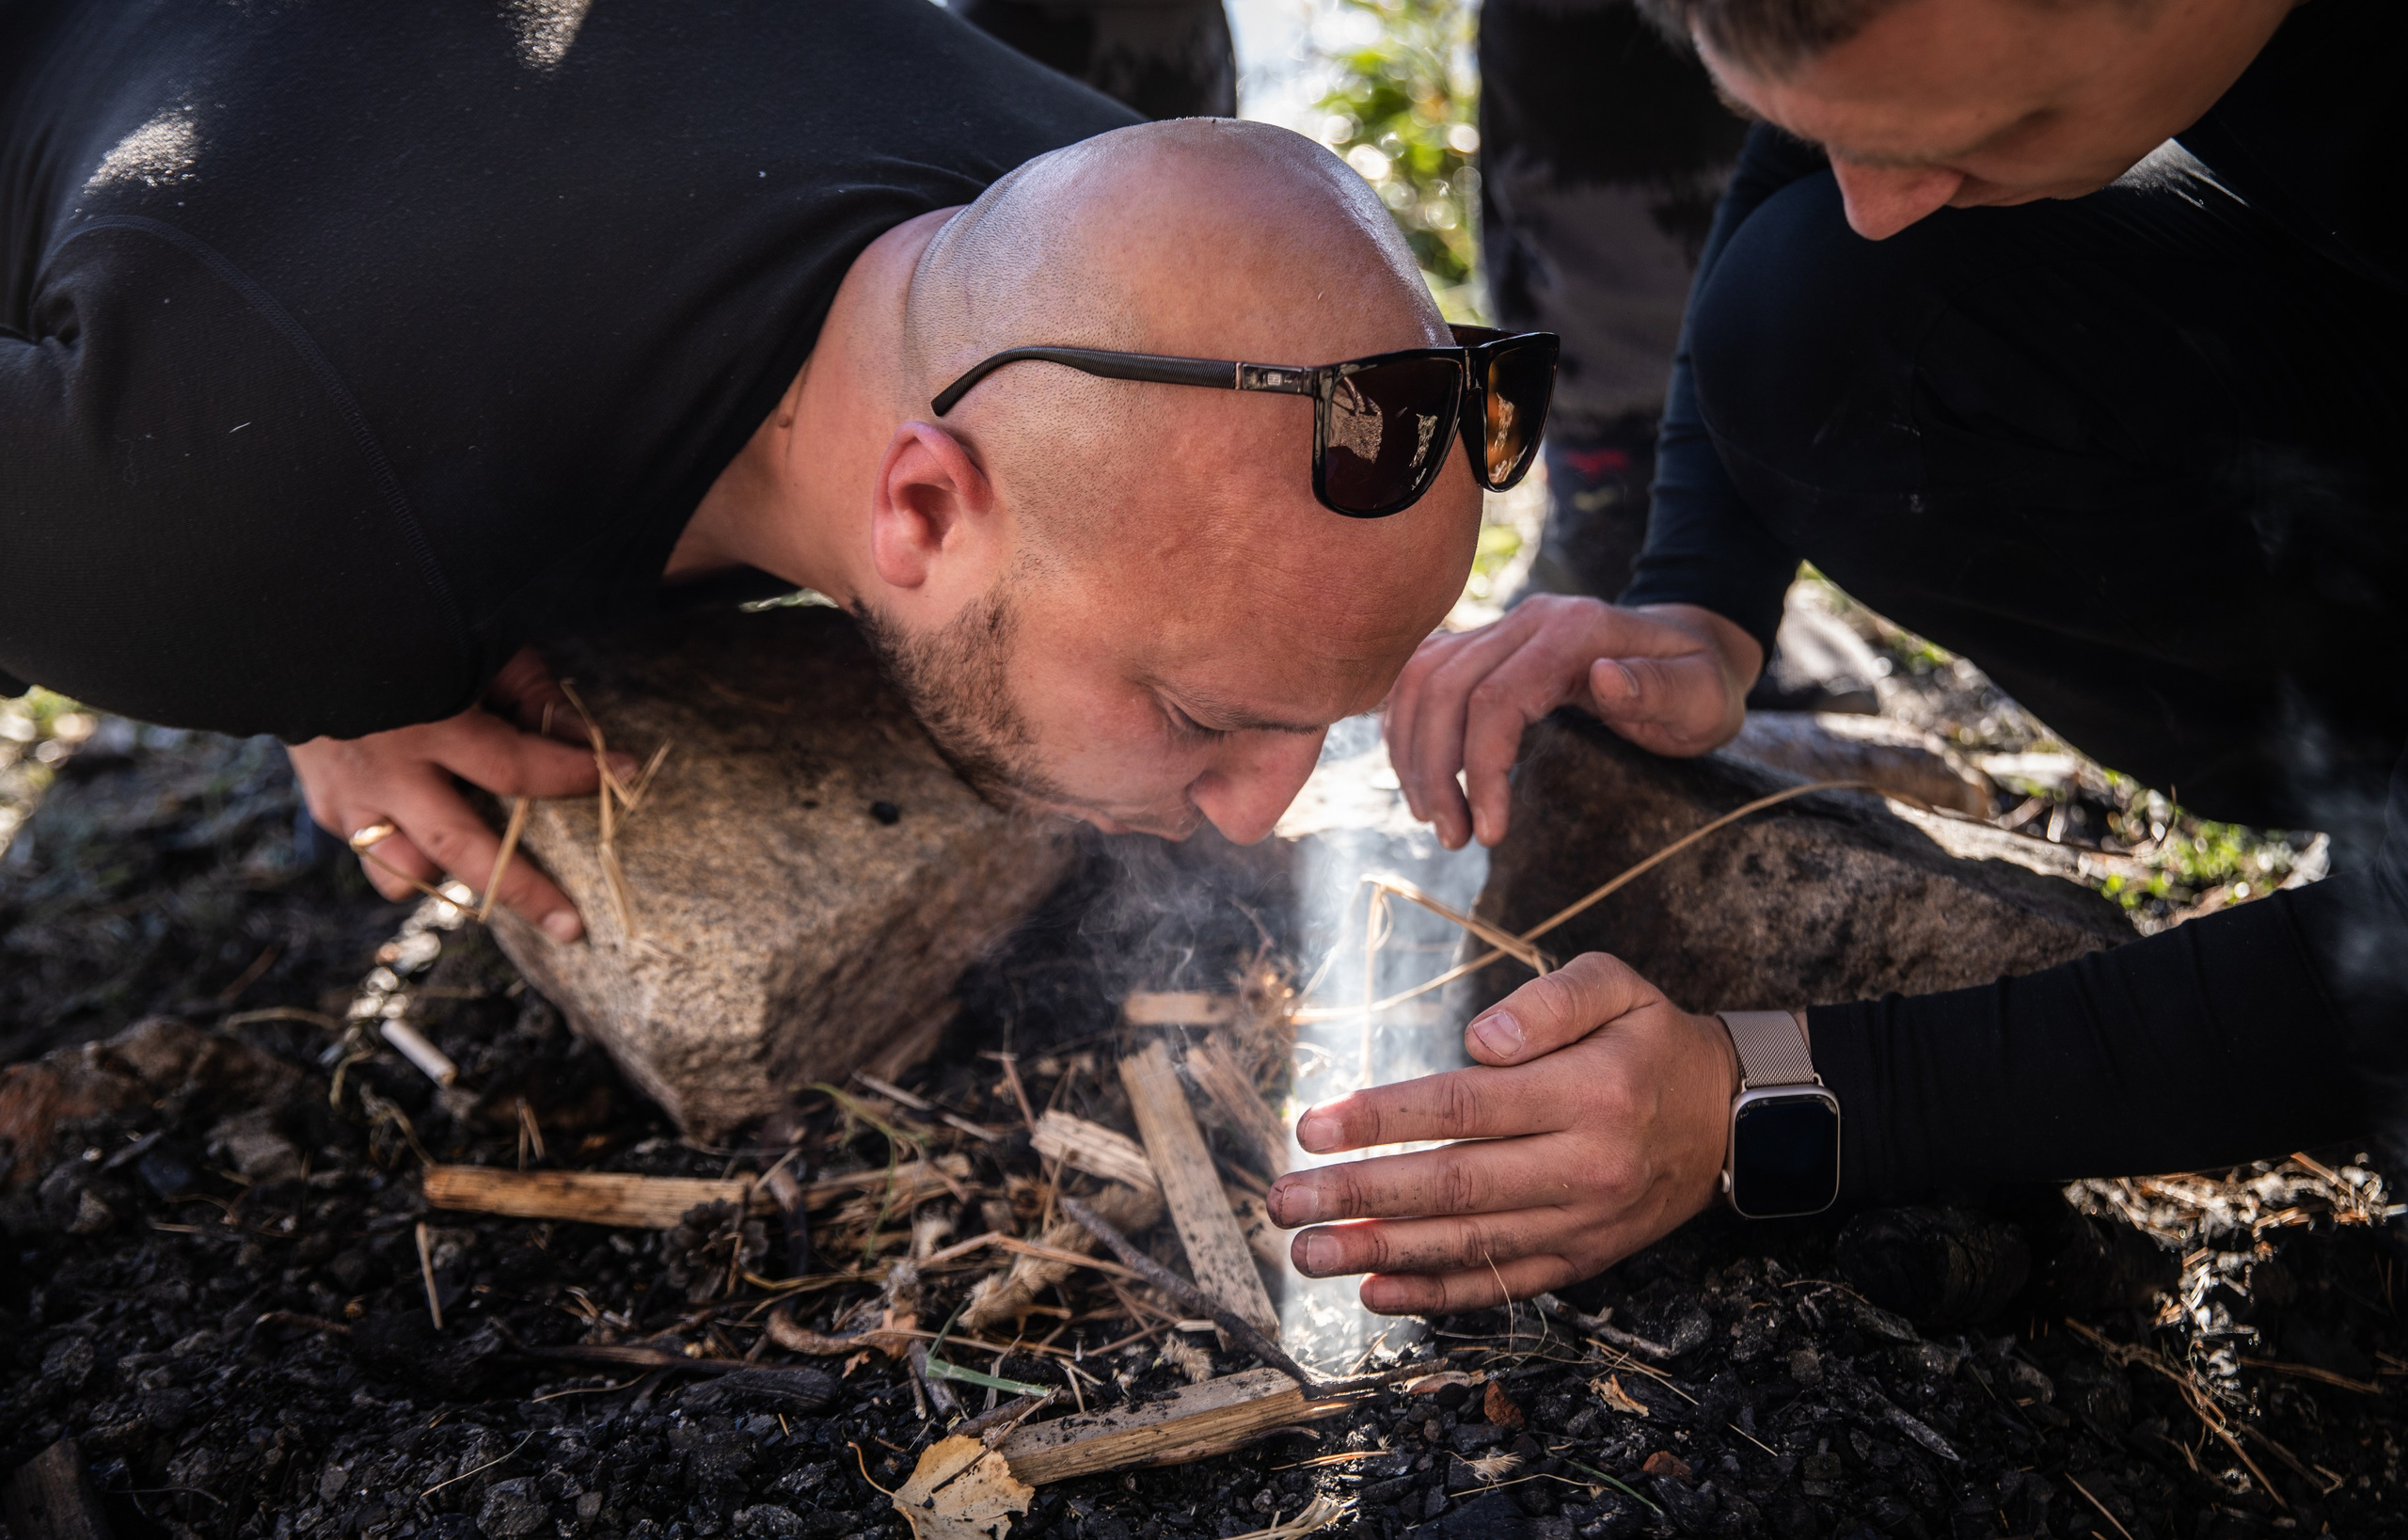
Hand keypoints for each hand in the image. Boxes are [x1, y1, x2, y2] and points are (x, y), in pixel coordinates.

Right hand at [287, 647, 630, 938]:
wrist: (298, 631)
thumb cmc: (407, 633)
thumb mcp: (476, 646)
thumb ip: (530, 694)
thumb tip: (583, 741)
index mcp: (433, 720)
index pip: (518, 767)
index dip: (576, 773)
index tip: (625, 771)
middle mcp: (392, 768)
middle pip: (466, 851)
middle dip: (526, 892)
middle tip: (573, 928)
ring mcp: (354, 795)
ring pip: (410, 874)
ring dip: (455, 883)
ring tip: (499, 885)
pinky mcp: (327, 807)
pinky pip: (378, 857)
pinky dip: (410, 857)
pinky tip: (436, 838)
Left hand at [1264, 952, 1741, 1313]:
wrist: (1731, 1119)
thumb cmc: (1651, 1040)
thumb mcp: (1616, 985)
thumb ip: (1547, 1001)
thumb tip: (1480, 1040)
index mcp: (1586, 1091)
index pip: (1463, 1108)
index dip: (1381, 1120)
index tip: (1311, 1127)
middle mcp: (1583, 1165)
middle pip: (1454, 1186)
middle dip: (1358, 1196)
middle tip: (1282, 1201)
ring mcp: (1583, 1221)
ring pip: (1470, 1244)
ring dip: (1381, 1253)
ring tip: (1306, 1253)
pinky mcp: (1583, 1258)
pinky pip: (1503, 1284)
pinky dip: (1438, 1294)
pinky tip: (1376, 1294)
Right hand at [1383, 596, 1761, 849]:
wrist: (1691, 648)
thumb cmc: (1700, 684)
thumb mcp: (1702, 696)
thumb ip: (1658, 687)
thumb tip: (1604, 679)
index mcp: (1575, 631)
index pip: (1496, 698)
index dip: (1480, 769)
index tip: (1488, 831)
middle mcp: (1529, 620)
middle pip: (1442, 687)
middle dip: (1434, 769)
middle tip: (1452, 837)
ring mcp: (1503, 628)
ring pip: (1421, 677)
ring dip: (1412, 750)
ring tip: (1433, 816)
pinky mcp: (1488, 645)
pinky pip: (1424, 673)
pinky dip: (1408, 724)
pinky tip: (1418, 774)